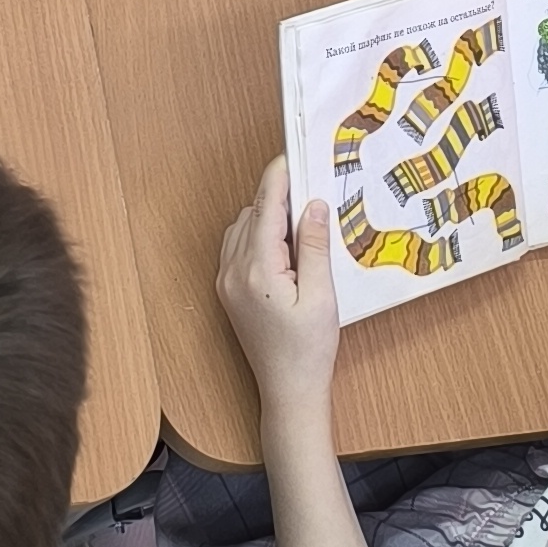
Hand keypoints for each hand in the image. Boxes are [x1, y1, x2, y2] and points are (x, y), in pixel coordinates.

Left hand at [216, 157, 340, 422]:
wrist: (288, 392)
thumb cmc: (309, 350)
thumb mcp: (321, 296)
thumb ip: (313, 246)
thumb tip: (313, 204)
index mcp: (256, 269)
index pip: (265, 207)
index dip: (279, 177)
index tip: (294, 154)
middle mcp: (233, 271)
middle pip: (252, 214)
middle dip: (278, 197)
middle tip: (311, 190)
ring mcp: (226, 281)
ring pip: (242, 228)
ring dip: (267, 216)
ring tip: (302, 220)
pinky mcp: (228, 291)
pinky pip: (237, 246)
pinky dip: (258, 234)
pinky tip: (283, 244)